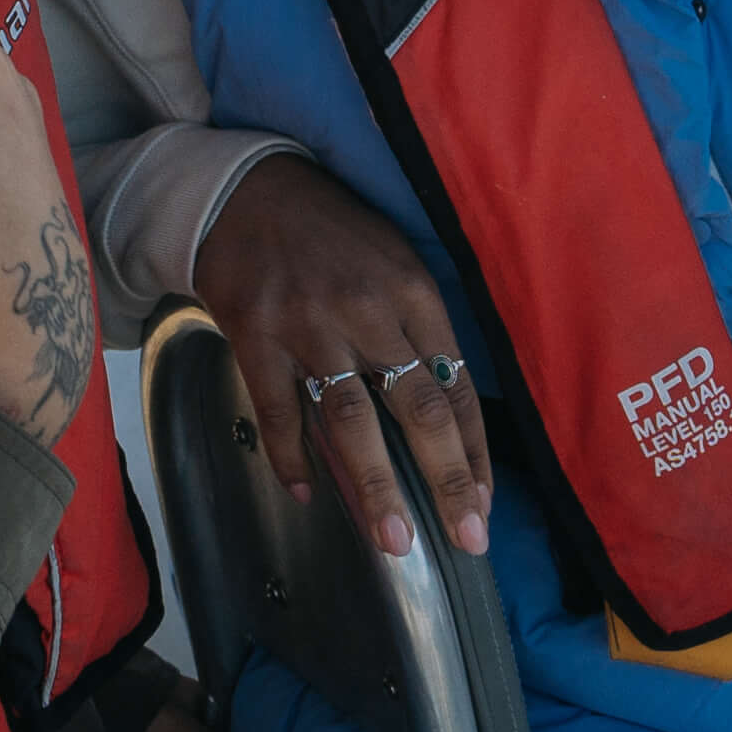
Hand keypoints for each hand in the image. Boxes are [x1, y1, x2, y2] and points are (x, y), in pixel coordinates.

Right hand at [185, 151, 494, 564]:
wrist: (246, 190)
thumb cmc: (332, 237)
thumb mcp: (394, 264)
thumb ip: (418, 333)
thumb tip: (444, 418)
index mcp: (415, 294)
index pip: (458, 385)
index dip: (474, 451)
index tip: (485, 505)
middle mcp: (369, 310)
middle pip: (419, 408)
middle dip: (447, 480)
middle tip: (466, 539)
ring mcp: (310, 325)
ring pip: (353, 418)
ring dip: (377, 486)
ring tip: (395, 541)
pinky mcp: (256, 333)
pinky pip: (279, 410)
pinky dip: (292, 457)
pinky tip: (306, 495)